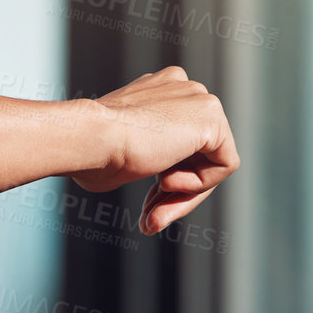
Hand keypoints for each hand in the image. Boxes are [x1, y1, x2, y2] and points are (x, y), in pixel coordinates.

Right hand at [69, 64, 239, 233]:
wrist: (87, 138)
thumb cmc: (89, 152)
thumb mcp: (119, 152)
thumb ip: (144, 155)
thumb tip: (164, 177)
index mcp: (158, 92)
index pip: (179, 142)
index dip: (166, 181)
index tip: (146, 208)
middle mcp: (182, 90)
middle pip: (198, 155)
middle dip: (175, 194)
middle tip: (150, 222)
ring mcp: (199, 100)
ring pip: (212, 162)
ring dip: (184, 194)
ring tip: (152, 209)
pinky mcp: (212, 118)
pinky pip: (224, 164)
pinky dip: (199, 184)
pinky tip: (166, 181)